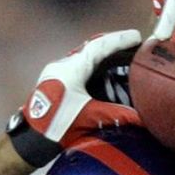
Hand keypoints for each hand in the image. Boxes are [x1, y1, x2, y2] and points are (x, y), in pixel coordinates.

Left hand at [6, 30, 142, 166]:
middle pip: (91, 46)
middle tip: (129, 41)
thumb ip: (118, 115)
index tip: (136, 36)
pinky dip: (91, 63)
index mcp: (72, 69)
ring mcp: (55, 71)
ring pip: (82, 54)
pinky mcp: (52, 80)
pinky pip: (75, 64)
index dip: (120, 40)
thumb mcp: (91, 118)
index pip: (100, 46)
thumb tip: (143, 118)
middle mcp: (62, 65)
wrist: (31, 138)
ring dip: (100, 53)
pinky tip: (99, 70)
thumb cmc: (57, 127)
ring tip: (117, 54)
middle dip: (111, 42)